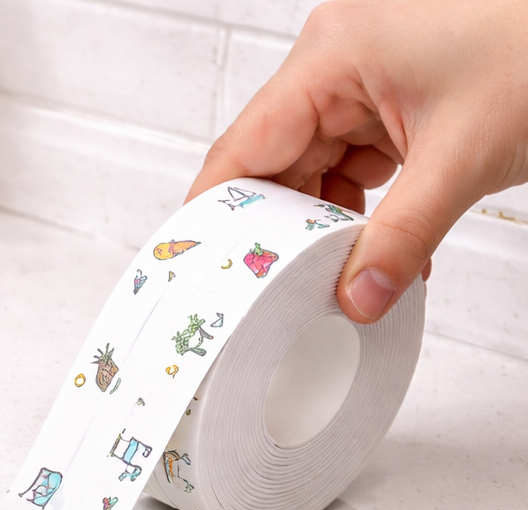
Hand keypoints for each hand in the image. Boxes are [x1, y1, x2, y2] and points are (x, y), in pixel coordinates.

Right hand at [187, 0, 527, 322]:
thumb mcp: (463, 156)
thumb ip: (402, 240)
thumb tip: (357, 302)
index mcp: (332, 55)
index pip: (243, 149)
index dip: (215, 215)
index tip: (198, 273)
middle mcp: (336, 64)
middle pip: (275, 168)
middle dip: (280, 235)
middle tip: (275, 298)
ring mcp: (365, 83)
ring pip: (316, 175)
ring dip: (328, 231)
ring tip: (335, 281)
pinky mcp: (393, 104)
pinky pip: (356, 171)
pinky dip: (365, 216)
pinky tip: (379, 253)